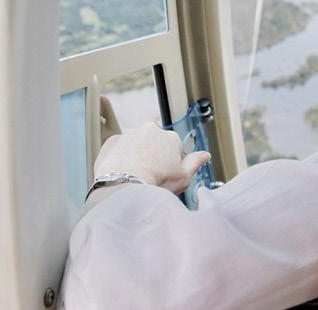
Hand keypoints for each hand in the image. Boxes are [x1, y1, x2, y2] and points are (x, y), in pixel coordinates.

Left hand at [94, 121, 209, 194]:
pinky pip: (119, 149)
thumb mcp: (184, 177)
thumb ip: (195, 163)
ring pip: (136, 144)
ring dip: (136, 155)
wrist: (125, 186)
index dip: (171, 163)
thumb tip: (205, 155)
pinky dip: (120, 158)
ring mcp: (130, 134)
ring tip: (135, 176)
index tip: (166, 175)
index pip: (174, 148)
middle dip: (153, 155)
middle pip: (154, 143)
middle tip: (151, 175)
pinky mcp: (112, 141)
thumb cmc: (156, 183)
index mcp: (170, 137)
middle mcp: (150, 130)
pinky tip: (122, 173)